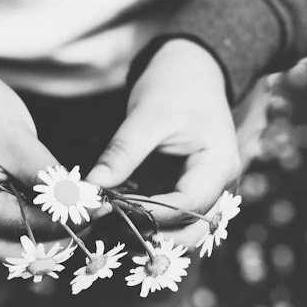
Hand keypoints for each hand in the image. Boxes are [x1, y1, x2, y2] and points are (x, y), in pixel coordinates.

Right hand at [0, 46, 101, 259]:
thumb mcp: (18, 140)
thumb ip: (47, 178)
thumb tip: (84, 204)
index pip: (22, 226)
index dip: (65, 221)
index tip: (101, 208)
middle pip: (15, 252)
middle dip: (56, 239)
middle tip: (92, 216)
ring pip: (13, 249)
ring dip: (48, 237)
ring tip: (80, 213)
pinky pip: (8, 235)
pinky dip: (35, 228)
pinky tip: (59, 212)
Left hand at [86, 39, 240, 231]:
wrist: (190, 70)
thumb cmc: (175, 85)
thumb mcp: (146, 117)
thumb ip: (121, 154)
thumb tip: (90, 188)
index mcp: (216, 165)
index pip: (188, 204)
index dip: (151, 215)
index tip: (113, 212)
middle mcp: (216, 185)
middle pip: (191, 230)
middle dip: (152, 236)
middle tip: (109, 229)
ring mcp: (201, 190)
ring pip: (180, 231)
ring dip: (148, 235)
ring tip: (109, 228)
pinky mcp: (183, 189)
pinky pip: (167, 216)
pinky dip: (143, 222)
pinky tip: (115, 219)